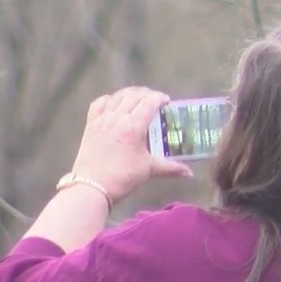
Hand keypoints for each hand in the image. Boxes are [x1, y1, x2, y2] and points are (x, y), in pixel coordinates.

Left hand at [69, 86, 191, 204]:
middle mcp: (117, 118)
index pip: (149, 102)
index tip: (167, 102)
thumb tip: (190, 174)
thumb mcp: (149, 170)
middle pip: (134, 96)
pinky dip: (108, 100)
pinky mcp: (90, 125)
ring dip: (129, 94)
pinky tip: (113, 103)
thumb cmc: (122, 178)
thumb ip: (171, 168)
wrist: (92, 187)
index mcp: (133, 127)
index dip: (160, 98)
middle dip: (147, 94)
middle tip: (155, 100)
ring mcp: (102, 120)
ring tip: (137, 98)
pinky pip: (99, 104)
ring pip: (117, 97)